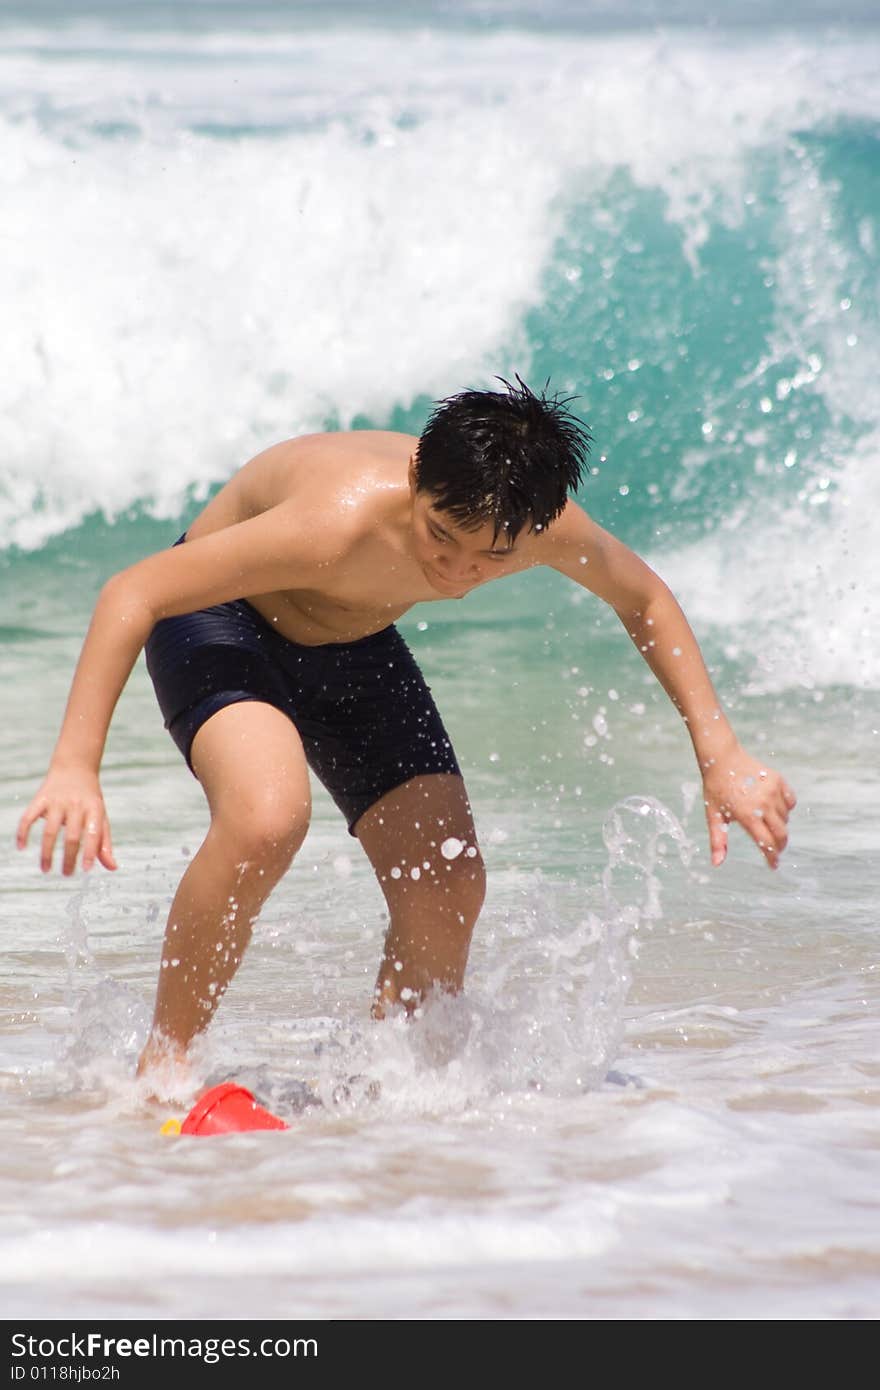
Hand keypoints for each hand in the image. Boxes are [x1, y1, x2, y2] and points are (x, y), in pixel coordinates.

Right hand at [16, 764, 116, 875]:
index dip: (90, 852)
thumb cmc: (90, 799)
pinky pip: (28, 817)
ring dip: (47, 853)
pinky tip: (22, 847)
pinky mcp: (41, 798)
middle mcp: (76, 804)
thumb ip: (104, 843)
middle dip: (69, 858)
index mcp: (94, 809)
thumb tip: (113, 868)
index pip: (93, 834)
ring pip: (50, 831)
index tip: (85, 870)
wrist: (75, 766)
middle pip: (72, 836)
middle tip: (67, 874)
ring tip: (46, 869)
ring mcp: (57, 801)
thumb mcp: (101, 816)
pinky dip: (23, 832)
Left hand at [702, 745, 795, 870]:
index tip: (773, 865)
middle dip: (779, 846)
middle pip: (781, 834)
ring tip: (765, 822)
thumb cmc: (716, 788)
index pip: (766, 843)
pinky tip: (774, 808)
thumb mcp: (714, 815)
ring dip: (779, 825)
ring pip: (785, 818)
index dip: (771, 857)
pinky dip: (785, 809)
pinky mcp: (779, 780)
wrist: (722, 758)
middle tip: (774, 850)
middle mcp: (763, 804)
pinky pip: (790, 802)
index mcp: (746, 815)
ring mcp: (773, 791)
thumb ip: (718, 840)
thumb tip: (717, 863)